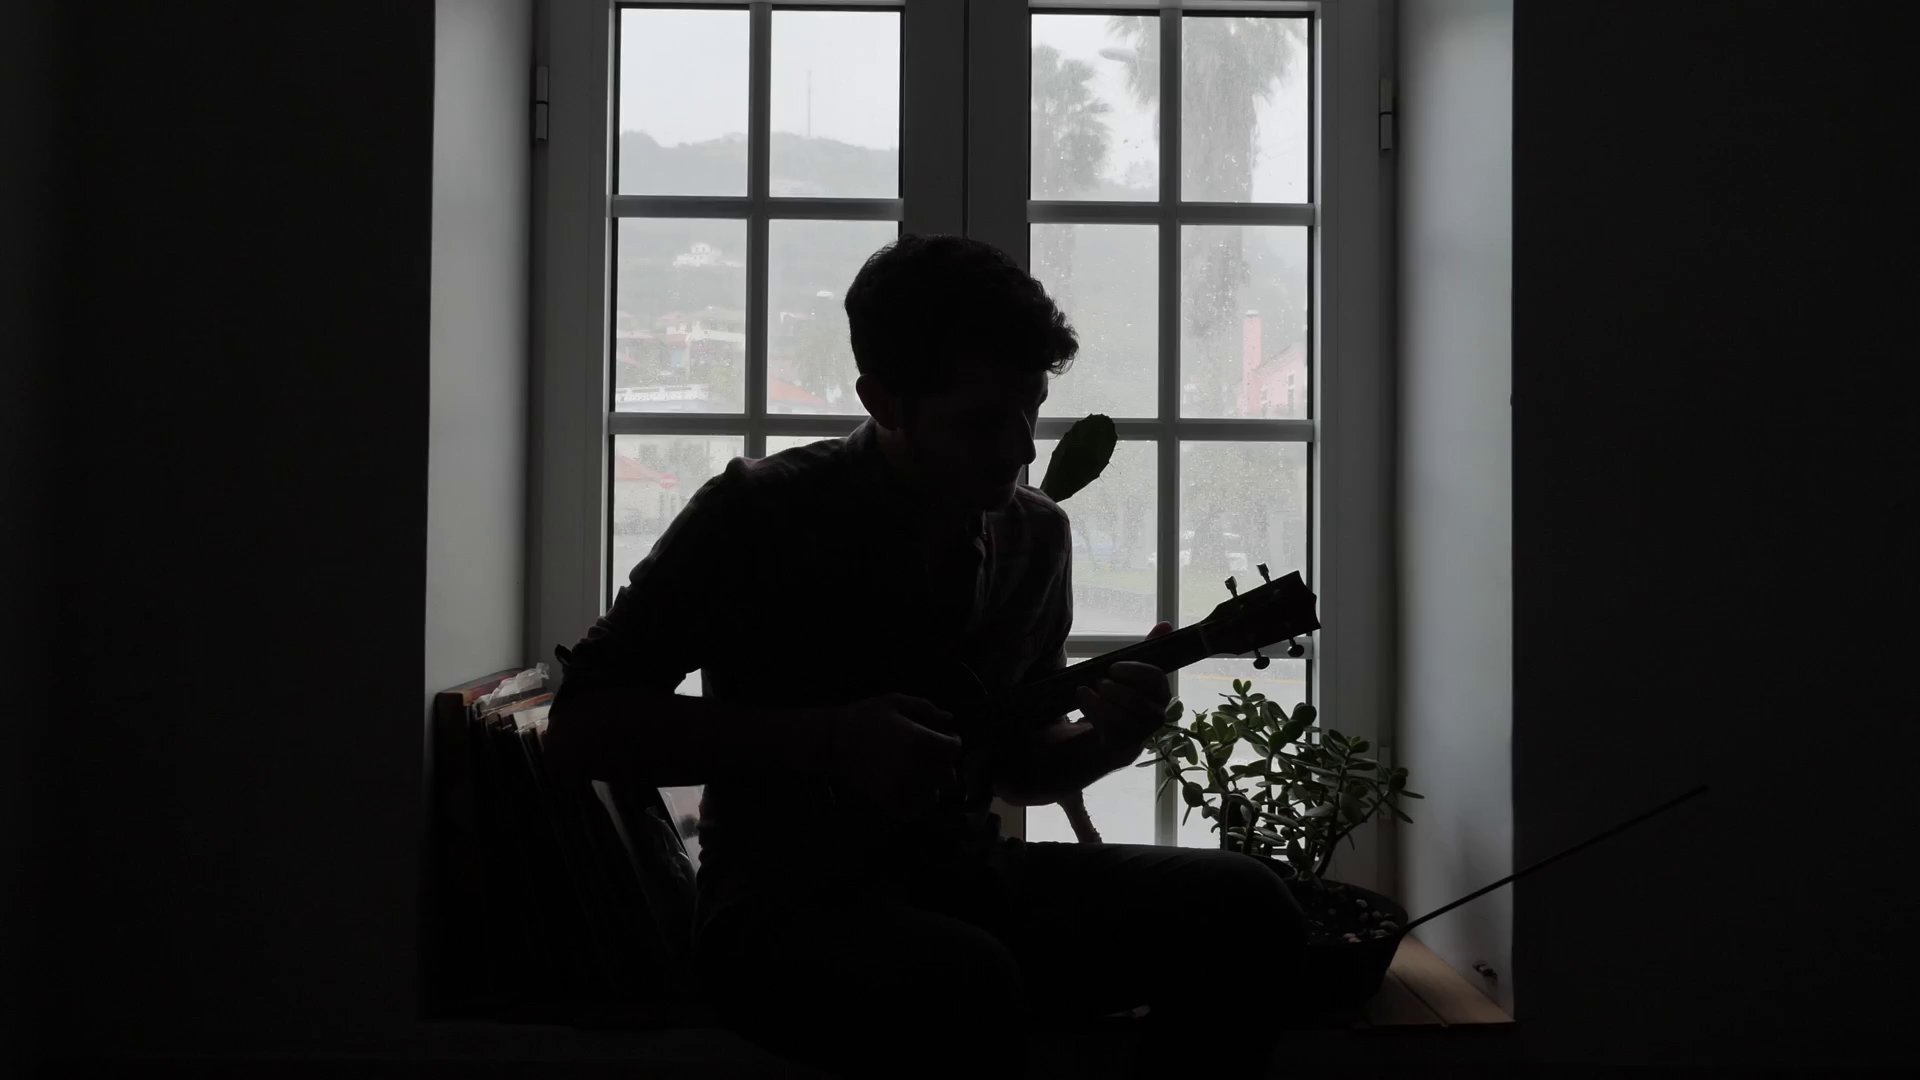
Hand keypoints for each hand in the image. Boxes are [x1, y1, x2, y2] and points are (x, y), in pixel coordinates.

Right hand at [823, 693, 963, 820]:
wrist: (832, 741)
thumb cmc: (865, 717)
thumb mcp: (895, 702)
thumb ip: (926, 709)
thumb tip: (949, 720)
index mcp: (917, 740)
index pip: (955, 750)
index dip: (953, 743)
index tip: (945, 740)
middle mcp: (913, 767)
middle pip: (949, 777)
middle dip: (945, 765)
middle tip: (933, 758)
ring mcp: (900, 788)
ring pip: (934, 797)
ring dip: (932, 785)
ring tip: (919, 774)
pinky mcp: (887, 802)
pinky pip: (915, 811)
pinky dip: (916, 802)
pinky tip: (909, 788)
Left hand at [1075, 621, 1174, 762]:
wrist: (1083, 731)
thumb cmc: (1109, 697)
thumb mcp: (1123, 672)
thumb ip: (1144, 651)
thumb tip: (1166, 625)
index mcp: (1157, 695)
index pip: (1157, 681)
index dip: (1136, 672)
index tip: (1113, 667)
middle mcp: (1153, 719)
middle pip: (1142, 705)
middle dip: (1116, 691)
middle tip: (1098, 683)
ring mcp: (1139, 738)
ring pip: (1127, 720)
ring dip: (1103, 702)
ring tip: (1086, 691)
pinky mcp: (1121, 751)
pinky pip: (1113, 733)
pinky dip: (1094, 713)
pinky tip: (1084, 701)